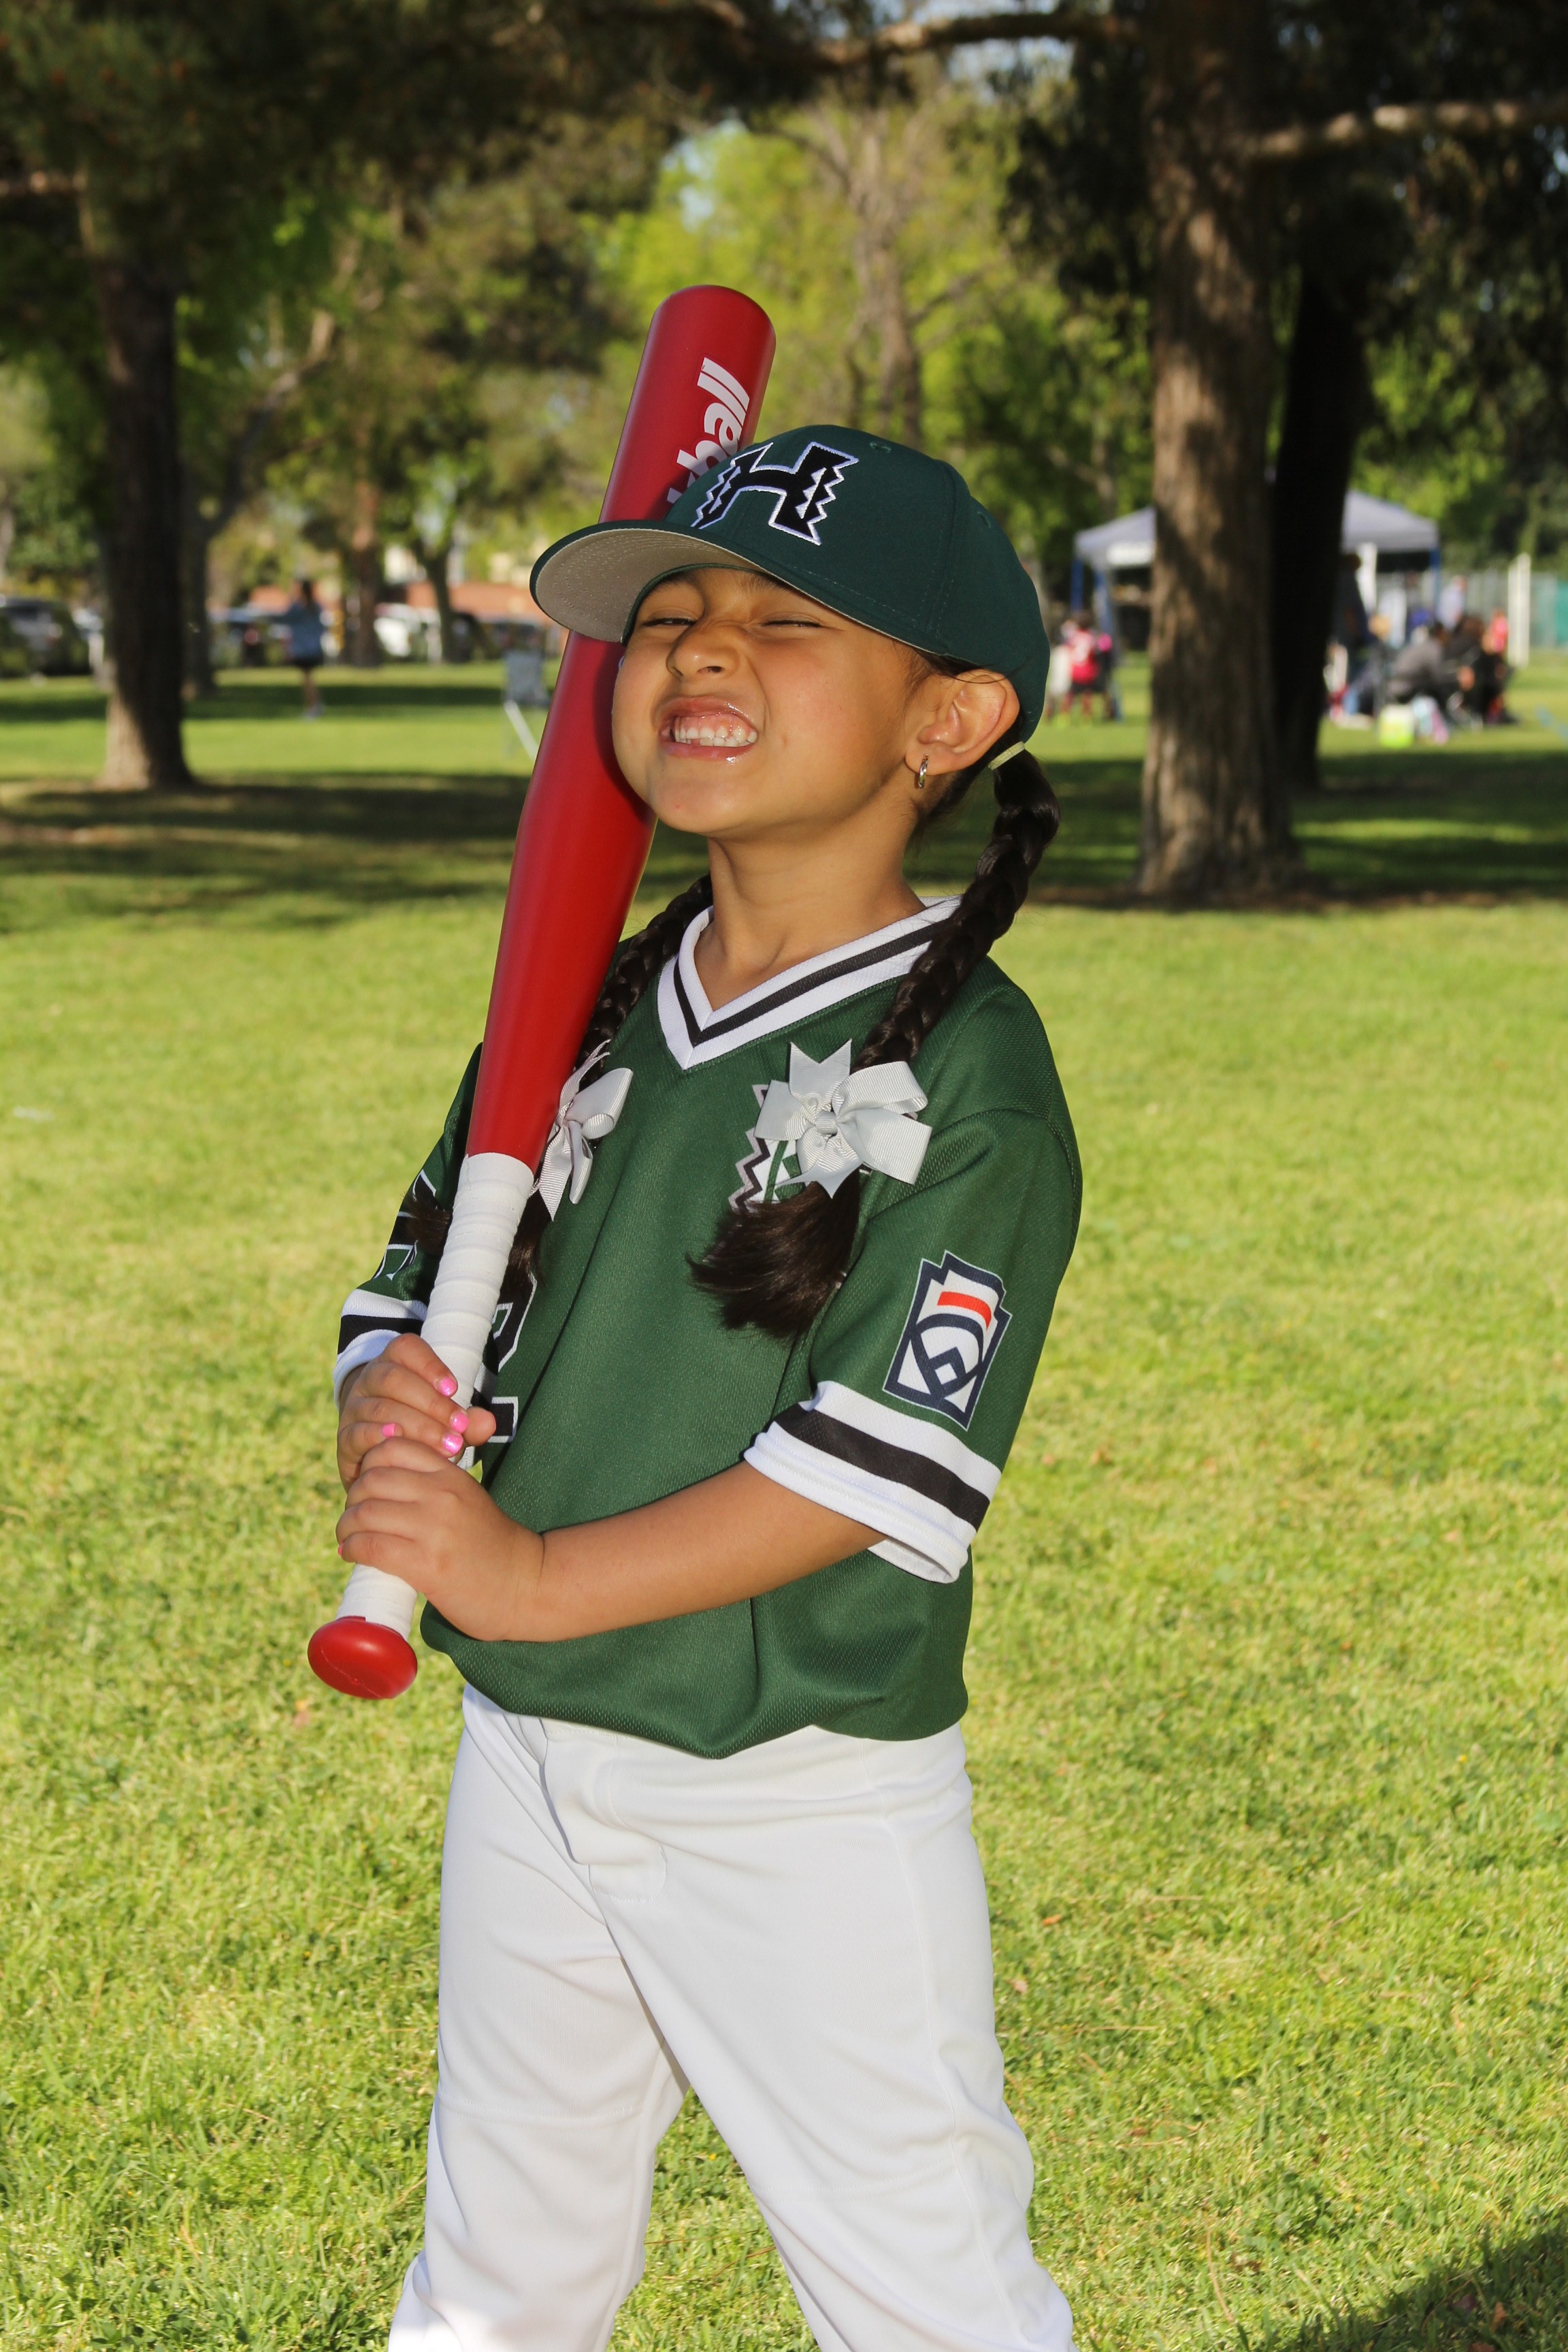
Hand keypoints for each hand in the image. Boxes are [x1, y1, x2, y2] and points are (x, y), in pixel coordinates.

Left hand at [336, 1437, 542, 1639]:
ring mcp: (434, 1529)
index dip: (368, 1464)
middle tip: (353, 1516)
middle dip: (352, 1498)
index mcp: (451, 1475)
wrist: (525, 1586)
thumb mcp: (468, 1498)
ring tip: (348, 1537)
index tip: (365, 1486)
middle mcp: (442, 1495)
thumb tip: (382, 1480)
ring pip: (365, 1513)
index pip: (392, 1447)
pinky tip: (352, 1553)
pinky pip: (372, 1546)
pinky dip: (352, 1548)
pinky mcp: (427, 1565)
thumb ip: (435, 1484)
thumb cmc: (491, 1545)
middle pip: (371, 1479)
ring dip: (347, 1526)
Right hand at [337, 1332, 496, 1492]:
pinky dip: (377, 1436)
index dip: (430, 1365)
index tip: (454, 1389)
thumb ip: (467, 1421)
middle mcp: (369, 1381)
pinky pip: (356, 1433)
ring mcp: (353, 1409)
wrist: (378, 1453)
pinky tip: (398, 1441)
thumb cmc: (421, 1428)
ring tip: (446, 1445)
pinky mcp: (344, 1439)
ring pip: (379, 1408)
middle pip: (393, 1379)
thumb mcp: (445, 1420)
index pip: (406, 1348)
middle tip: (459, 1428)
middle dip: (431, 1404)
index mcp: (393, 1363)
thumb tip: (489, 1423)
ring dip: (416, 1426)